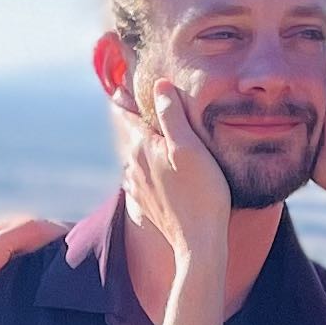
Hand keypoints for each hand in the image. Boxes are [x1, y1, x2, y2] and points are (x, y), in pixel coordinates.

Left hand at [116, 79, 232, 281]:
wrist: (198, 242)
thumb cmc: (201, 192)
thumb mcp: (189, 147)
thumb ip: (172, 114)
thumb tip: (159, 85)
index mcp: (141, 146)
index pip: (124, 112)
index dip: (125, 96)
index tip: (123, 83)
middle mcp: (132, 165)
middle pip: (127, 133)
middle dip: (133, 117)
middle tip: (137, 101)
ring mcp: (136, 186)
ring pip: (132, 155)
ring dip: (138, 142)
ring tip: (148, 130)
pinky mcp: (145, 203)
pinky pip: (138, 176)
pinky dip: (143, 164)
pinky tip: (154, 166)